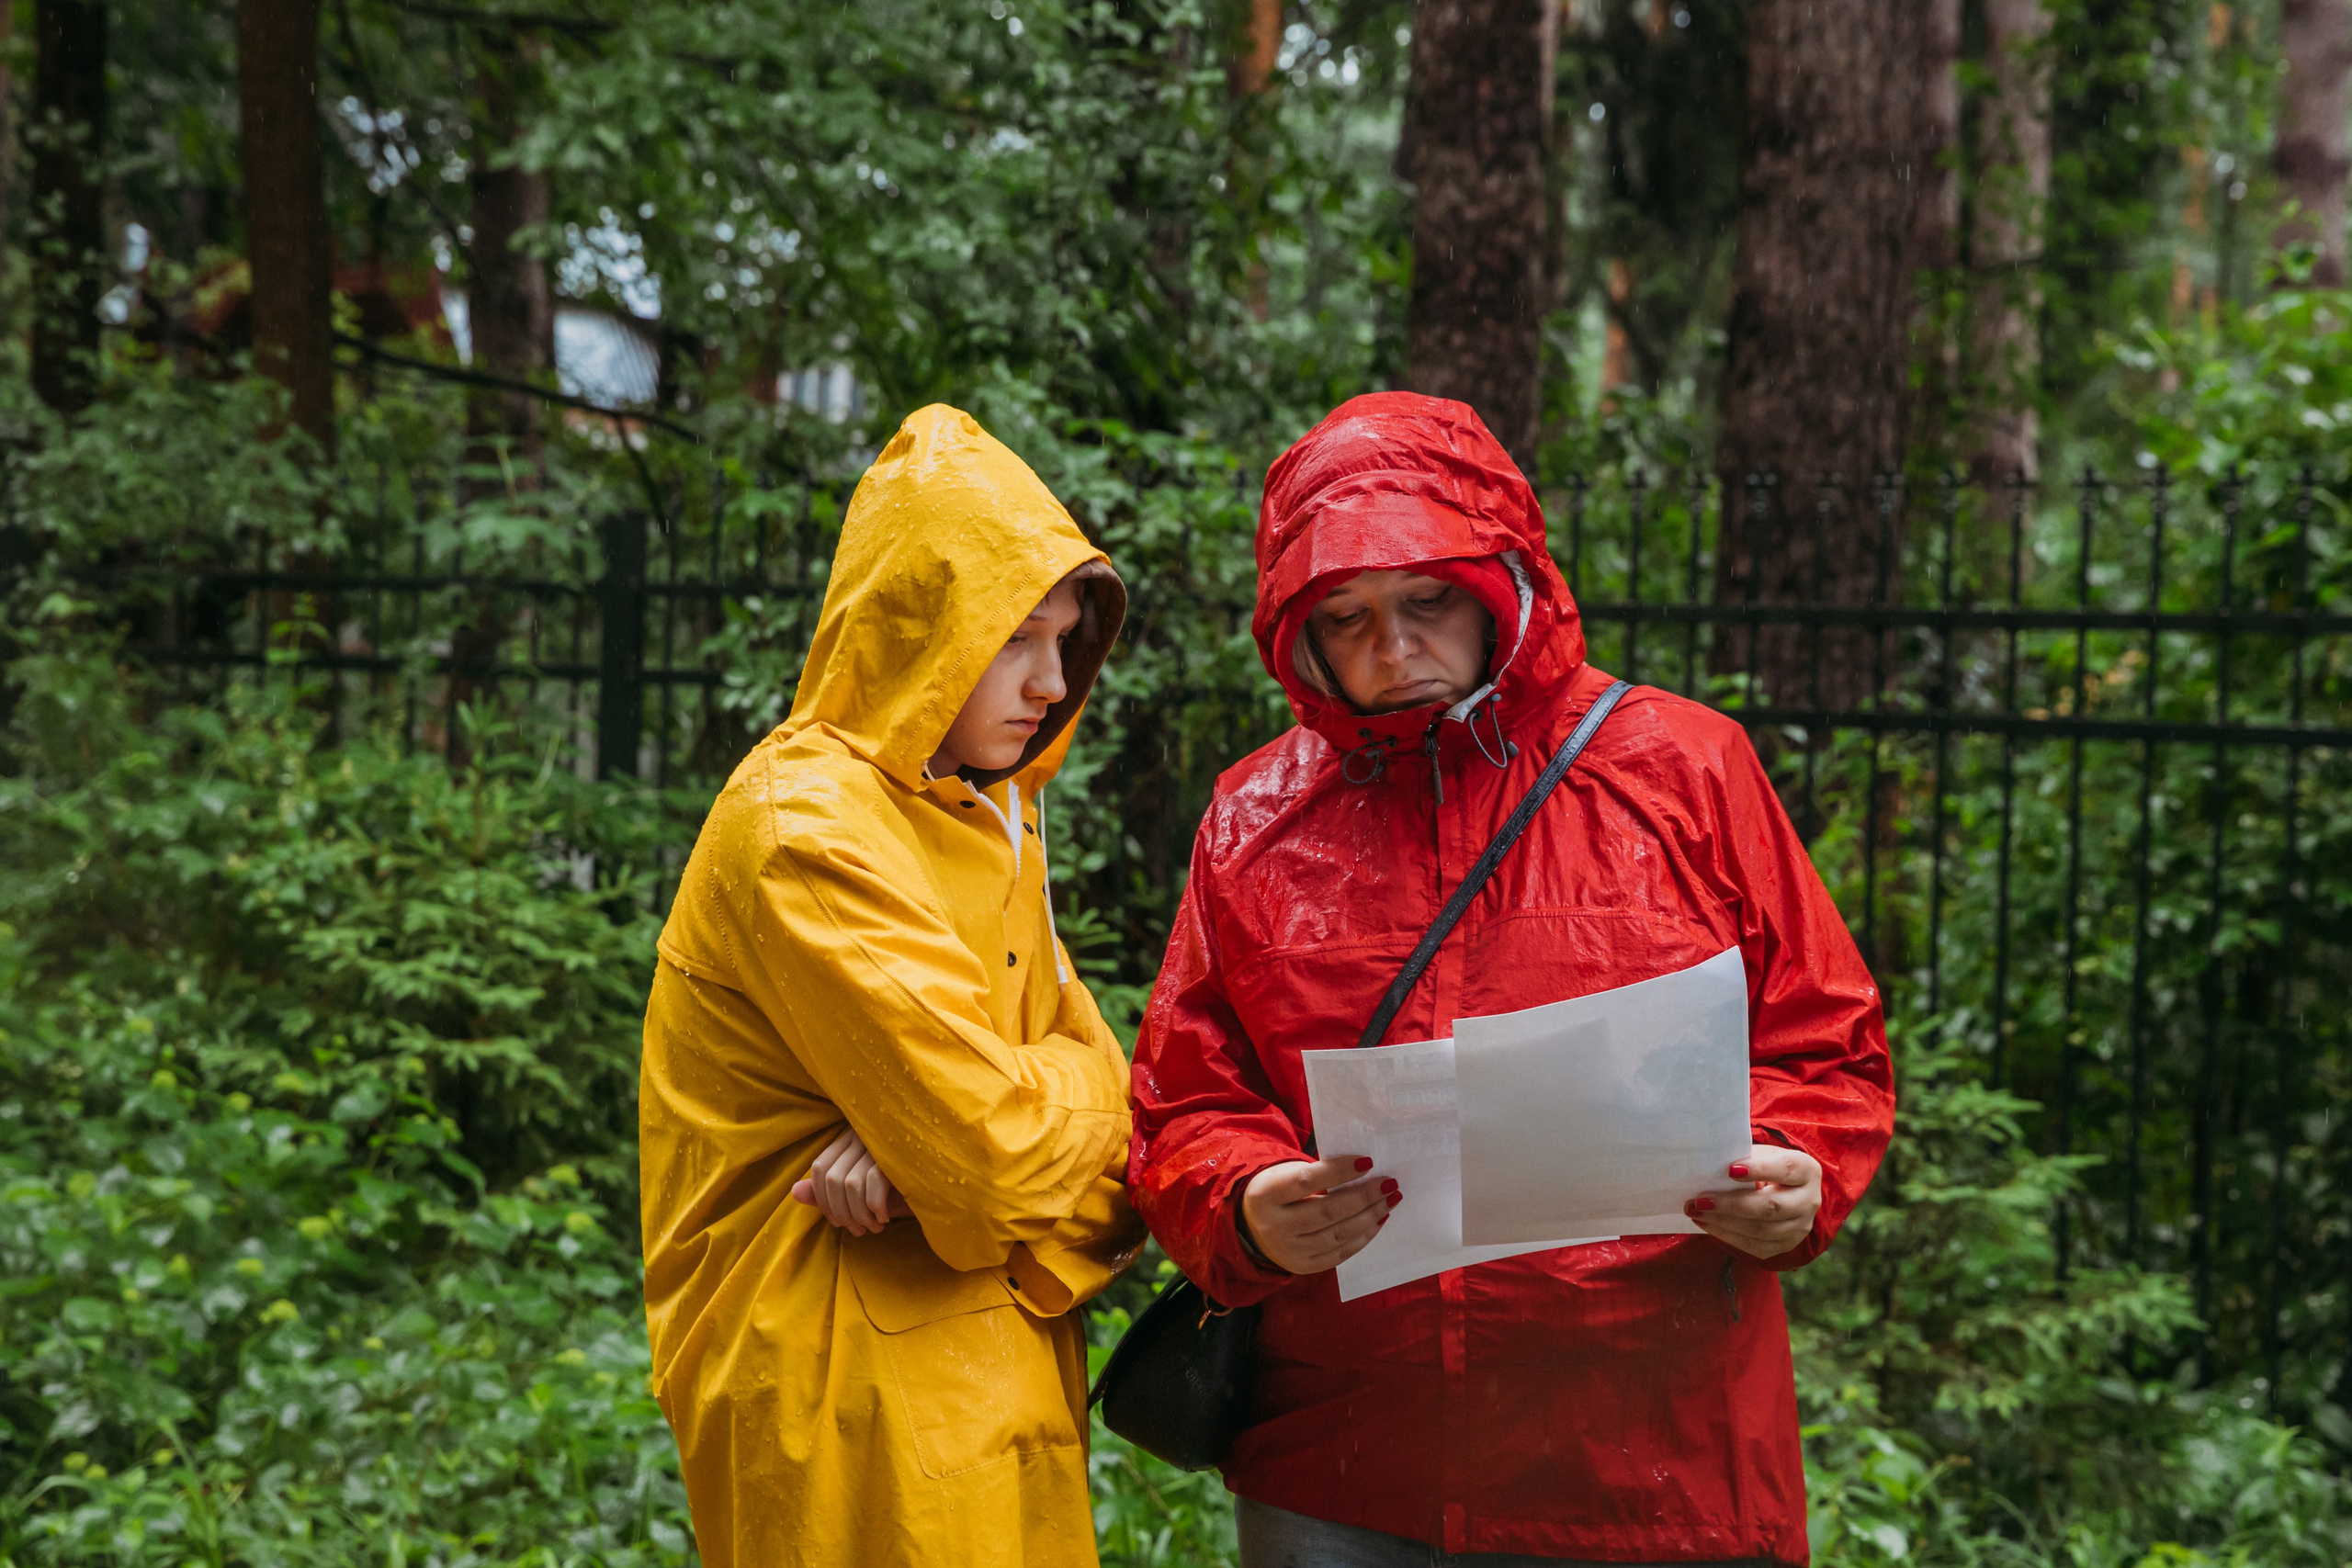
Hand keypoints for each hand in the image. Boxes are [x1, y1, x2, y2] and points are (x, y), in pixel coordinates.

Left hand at [791, 1127, 913, 1235]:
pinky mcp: (897, 1152)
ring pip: (848, 1183)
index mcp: (853, 1136)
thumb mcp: (865, 1188)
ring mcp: (880, 1141)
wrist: (950, 1173)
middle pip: (830, 1178)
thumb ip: (830, 1190)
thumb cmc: (908, 1180)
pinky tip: (885, 1217)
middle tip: (858, 1231)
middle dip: (839, 1213)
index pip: (820, 1167)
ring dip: (858, 1214)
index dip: (822, 1199)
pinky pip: (871, 1183)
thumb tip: (795, 1192)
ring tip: (873, 1227)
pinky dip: (874, 1207)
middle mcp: (863, 1134)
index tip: (838, 1222)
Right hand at [1239, 1155, 1397, 1274]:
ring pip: (1338, 1235)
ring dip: (1370, 1217)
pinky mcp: (1303, 1266)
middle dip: (1364, 1196)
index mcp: (1265, 1195)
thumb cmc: (1278, 1190)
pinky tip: (1378, 1220)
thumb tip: (1364, 1170)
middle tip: (1389, 1184)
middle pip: (1328, 1211)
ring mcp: (1288, 1251)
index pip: (1306, 1181)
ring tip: (1390, 1200)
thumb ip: (1316, 1173)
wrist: (1253, 1225)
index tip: (1367, 1162)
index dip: (1339, 1171)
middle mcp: (1274, 1226)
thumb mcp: (1285, 1174)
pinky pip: (1340, 1253)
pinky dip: (1363, 1237)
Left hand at [1686, 1144, 1821, 1260]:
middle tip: (1701, 1199)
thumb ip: (1744, 1158)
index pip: (1785, 1169)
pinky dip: (1727, 1236)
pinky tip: (1707, 1224)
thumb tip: (1710, 1168)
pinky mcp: (1787, 1245)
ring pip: (1761, 1230)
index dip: (1759, 1170)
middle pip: (1771, 1206)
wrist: (1787, 1190)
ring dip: (1724, 1222)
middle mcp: (1809, 1200)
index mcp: (1806, 1170)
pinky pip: (1755, 1246)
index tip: (1729, 1170)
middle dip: (1731, 1204)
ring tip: (1697, 1212)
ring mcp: (1800, 1227)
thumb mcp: (1763, 1154)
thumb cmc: (1768, 1166)